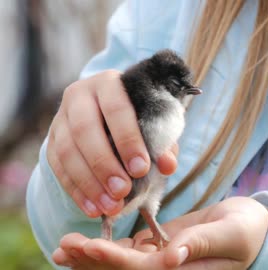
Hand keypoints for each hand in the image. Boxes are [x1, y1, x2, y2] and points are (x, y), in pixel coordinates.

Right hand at [47, 70, 177, 217]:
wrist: (110, 112)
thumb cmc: (140, 118)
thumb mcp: (156, 125)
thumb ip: (164, 143)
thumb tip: (168, 165)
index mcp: (110, 83)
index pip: (116, 109)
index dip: (128, 140)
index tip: (141, 169)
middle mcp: (80, 95)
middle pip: (85, 130)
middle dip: (104, 164)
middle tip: (122, 192)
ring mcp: (61, 117)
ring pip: (67, 151)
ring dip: (88, 183)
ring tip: (110, 206)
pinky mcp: (51, 139)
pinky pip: (58, 168)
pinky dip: (76, 191)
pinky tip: (92, 208)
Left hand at [53, 197, 267, 269]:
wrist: (255, 229)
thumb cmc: (248, 232)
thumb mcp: (230, 235)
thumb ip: (201, 244)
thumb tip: (171, 257)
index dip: (112, 259)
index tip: (87, 244)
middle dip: (92, 260)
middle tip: (63, 246)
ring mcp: (163, 262)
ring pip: (122, 264)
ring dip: (93, 256)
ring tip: (65, 246)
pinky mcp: (162, 249)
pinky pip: (131, 252)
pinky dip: (109, 247)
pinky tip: (90, 242)